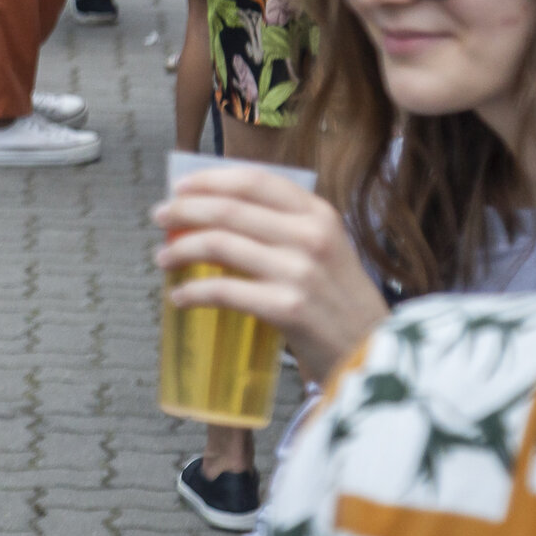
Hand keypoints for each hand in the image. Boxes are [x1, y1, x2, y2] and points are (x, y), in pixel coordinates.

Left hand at [152, 167, 390, 385]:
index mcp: (320, 214)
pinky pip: (223, 291)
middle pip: (228, 209)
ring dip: (180, 249)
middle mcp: (311, 236)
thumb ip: (283, 229)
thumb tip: (214, 215)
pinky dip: (192, 292)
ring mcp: (300, 272)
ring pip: (219, 244)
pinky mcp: (288, 308)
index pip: (254, 180)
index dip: (209, 179)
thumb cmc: (342, 304)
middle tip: (159, 217)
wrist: (376, 356)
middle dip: (184, 210)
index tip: (180, 188)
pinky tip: (180, 298)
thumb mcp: (326, 250)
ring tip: (164, 259)